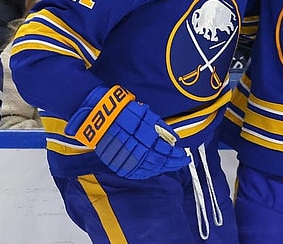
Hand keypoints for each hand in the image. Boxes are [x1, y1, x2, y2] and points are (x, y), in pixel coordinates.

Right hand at [65, 85, 189, 178]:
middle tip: (181, 162)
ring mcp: (125, 157)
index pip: (166, 152)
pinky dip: (146, 173)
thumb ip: (160, 128)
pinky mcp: (116, 162)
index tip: (185, 156)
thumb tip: (173, 140)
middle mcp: (136, 149)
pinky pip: (135, 172)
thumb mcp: (145, 114)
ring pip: (148, 169)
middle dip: (172, 163)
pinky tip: (153, 170)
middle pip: (159, 162)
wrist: (97, 113)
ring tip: (170, 166)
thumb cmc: (122, 109)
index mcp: (145, 137)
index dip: (177, 156)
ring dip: (161, 168)